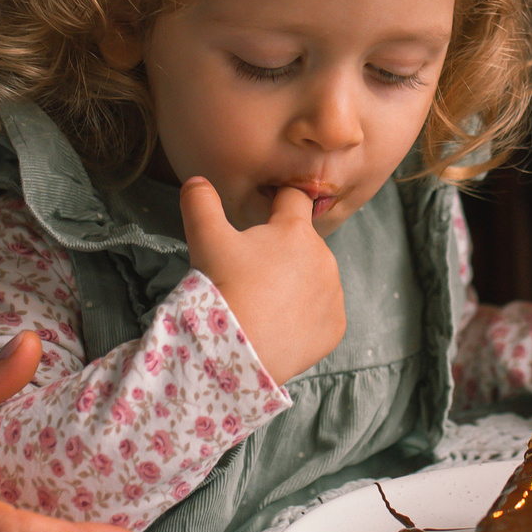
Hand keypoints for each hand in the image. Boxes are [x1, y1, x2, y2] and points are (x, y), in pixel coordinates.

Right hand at [181, 176, 346, 382]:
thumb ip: (200, 202)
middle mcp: (324, 257)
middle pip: (303, 243)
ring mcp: (333, 294)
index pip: (294, 198)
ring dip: (297, 282)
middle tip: (252, 272)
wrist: (236, 350)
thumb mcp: (206, 240)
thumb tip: (195, 180)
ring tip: (265, 301)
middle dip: (282, 251)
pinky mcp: (336, 326)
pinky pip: (323, 313)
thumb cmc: (223, 288)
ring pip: (316, 277)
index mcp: (295, 230)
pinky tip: (281, 324)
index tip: (264, 214)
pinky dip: (306, 316)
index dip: (277, 203)